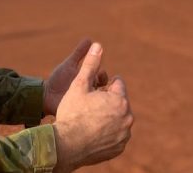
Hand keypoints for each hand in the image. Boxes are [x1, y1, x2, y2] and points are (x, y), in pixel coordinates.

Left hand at [43, 39, 108, 115]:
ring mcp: (87, 102)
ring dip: (98, 96)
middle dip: (101, 85)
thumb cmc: (57, 80)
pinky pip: (91, 109)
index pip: (102, 76)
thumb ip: (79, 53)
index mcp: (89, 80)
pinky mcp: (82, 111)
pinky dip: (92, 105)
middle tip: (95, 83)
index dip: (101, 74)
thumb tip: (89, 39)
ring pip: (100, 99)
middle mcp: (90, 91)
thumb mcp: (69, 65)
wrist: (45, 96)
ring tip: (91, 93)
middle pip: (104, 87)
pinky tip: (87, 101)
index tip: (97, 74)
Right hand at [52, 42, 133, 171]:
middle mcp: (127, 117)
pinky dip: (107, 133)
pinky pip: (115, 135)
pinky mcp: (119, 147)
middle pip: (118, 101)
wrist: (65, 146)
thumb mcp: (79, 85)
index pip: (117, 83)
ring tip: (89, 120)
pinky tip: (92, 133)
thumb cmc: (72, 113)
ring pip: (117, 118)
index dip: (102, 85)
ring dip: (108, 117)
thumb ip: (91, 65)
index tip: (92, 91)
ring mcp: (124, 134)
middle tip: (88, 106)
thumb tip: (98, 45)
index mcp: (120, 99)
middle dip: (106, 101)